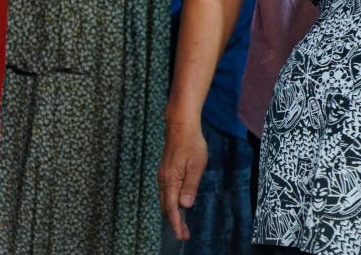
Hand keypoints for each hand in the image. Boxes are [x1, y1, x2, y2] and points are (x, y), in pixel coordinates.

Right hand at [157, 119, 206, 240]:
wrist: (180, 125)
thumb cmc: (191, 143)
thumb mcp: (197, 164)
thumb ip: (191, 185)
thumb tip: (185, 205)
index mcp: (170, 181)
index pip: (172, 208)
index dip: (177, 223)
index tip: (182, 235)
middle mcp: (163, 180)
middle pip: (167, 207)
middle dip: (174, 222)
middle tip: (184, 234)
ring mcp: (163, 176)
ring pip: (166, 200)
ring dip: (173, 213)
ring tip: (182, 224)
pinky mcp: (166, 171)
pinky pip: (167, 192)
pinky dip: (171, 203)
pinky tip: (178, 205)